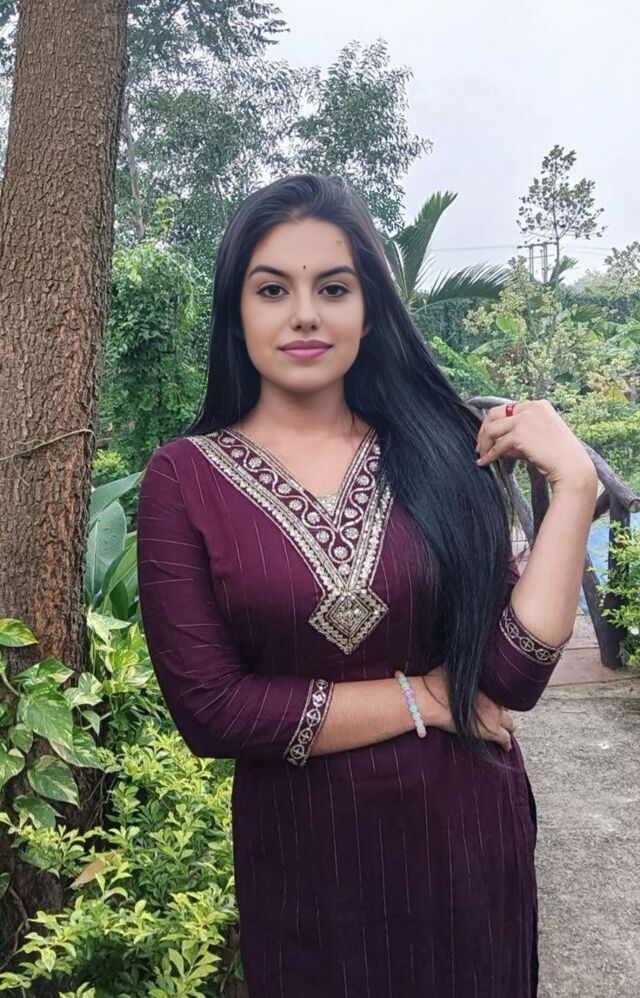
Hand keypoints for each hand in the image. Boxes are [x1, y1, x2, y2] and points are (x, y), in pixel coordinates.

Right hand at [420, 666, 513, 750]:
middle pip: (508, 705)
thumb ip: (459, 664)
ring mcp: (495, 714)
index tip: (494, 697)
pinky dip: (506, 744)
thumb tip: (460, 656)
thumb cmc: (436, 683)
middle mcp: (495, 697)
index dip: (497, 694)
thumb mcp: (449, 666)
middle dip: (504, 709)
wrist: (432, 701)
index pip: (500, 688)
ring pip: (510, 723)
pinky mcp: (491, 731)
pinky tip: (505, 748)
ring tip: (505, 730)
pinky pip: (505, 740)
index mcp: (487, 681)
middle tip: (498, 712)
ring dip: (507, 726)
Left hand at [475, 399, 597, 489]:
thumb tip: (498, 443)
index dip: (494, 423)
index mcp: (539, 405)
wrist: (572, 468)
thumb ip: (520, 435)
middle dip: (484, 430)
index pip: (507, 409)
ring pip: (492, 429)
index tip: (488, 436)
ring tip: (482, 455)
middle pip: (494, 414)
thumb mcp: (539, 438)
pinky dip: (490, 455)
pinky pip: (498, 445)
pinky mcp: (520, 434)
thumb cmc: (560, 457)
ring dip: (484, 443)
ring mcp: (525, 419)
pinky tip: (485, 462)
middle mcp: (531, 407)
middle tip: (480, 446)